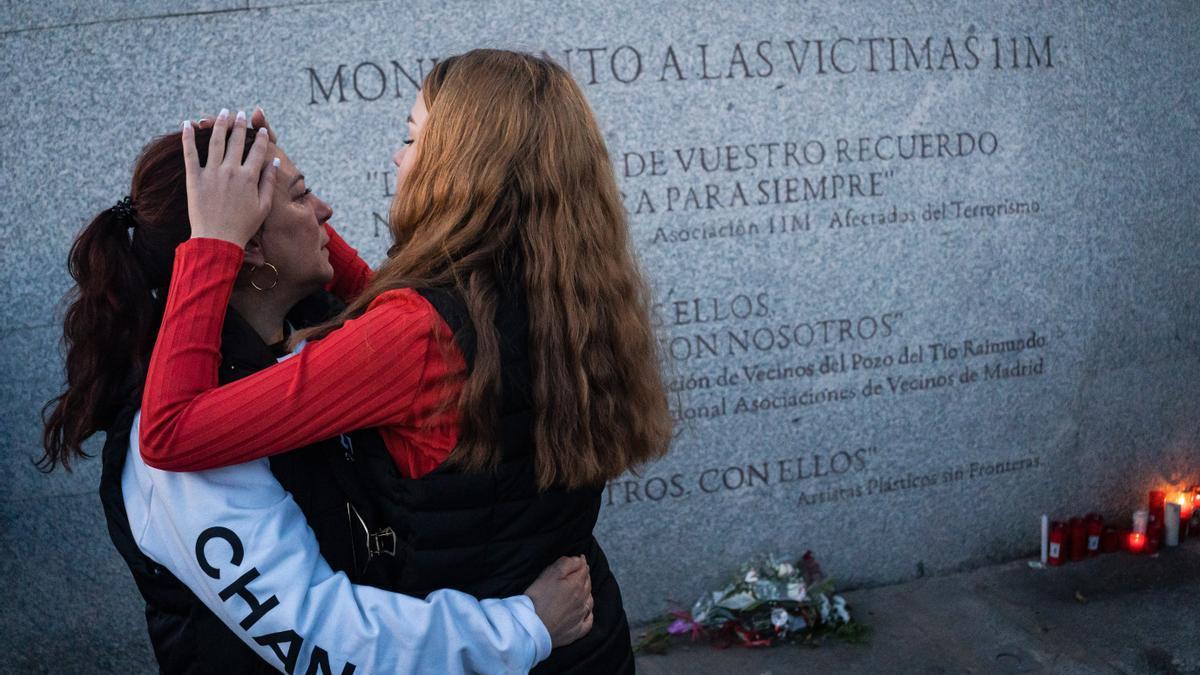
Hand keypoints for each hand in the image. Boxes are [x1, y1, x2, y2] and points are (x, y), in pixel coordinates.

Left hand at [181, 109, 276, 244]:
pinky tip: (188, 123)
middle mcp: (231, 171)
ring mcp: (211, 173)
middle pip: (236, 141)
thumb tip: (274, 162)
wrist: (217, 239)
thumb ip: (269, 182)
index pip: (257, 151)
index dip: (261, 138)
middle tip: (241, 114)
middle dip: (240, 124)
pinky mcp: (194, 178)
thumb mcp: (264, 206)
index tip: (262, 129)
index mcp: (249, 177)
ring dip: (220, 124)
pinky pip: (190, 153)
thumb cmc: (243, 226)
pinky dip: (187, 137)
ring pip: (215, 141)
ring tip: (223, 113)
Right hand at [524, 556, 593, 647]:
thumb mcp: (550, 573)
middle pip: (587, 585)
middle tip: (580, 572)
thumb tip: (580, 560)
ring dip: (587, 593)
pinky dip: (588, 615)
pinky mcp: (576, 632)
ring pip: (589, 602)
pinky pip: (588, 622)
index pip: (584, 570)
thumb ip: (567, 563)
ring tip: (582, 590)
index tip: (580, 559)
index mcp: (577, 585)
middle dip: (585, 577)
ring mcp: (580, 617)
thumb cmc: (538, 598)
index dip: (582, 563)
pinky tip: (586, 613)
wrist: (531, 627)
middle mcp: (582, 601)